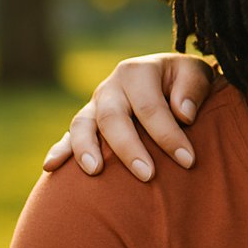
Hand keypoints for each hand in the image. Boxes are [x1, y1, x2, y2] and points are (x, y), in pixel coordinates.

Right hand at [43, 54, 216, 180]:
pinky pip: (67, 136)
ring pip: (82, 125)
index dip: (168, 135)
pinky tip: (51, 167)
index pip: (150, 107)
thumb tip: (183, 114)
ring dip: (86, 148)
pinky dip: (59, 150)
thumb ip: (193, 88)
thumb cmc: (185, 83)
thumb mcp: (196, 74)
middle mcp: (112, 87)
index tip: (188, 160)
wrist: (167, 80)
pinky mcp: (87, 122)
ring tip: (95, 171)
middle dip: (129, 148)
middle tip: (148, 175)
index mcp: (137, 72)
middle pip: (113, 118)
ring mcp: (95, 105)